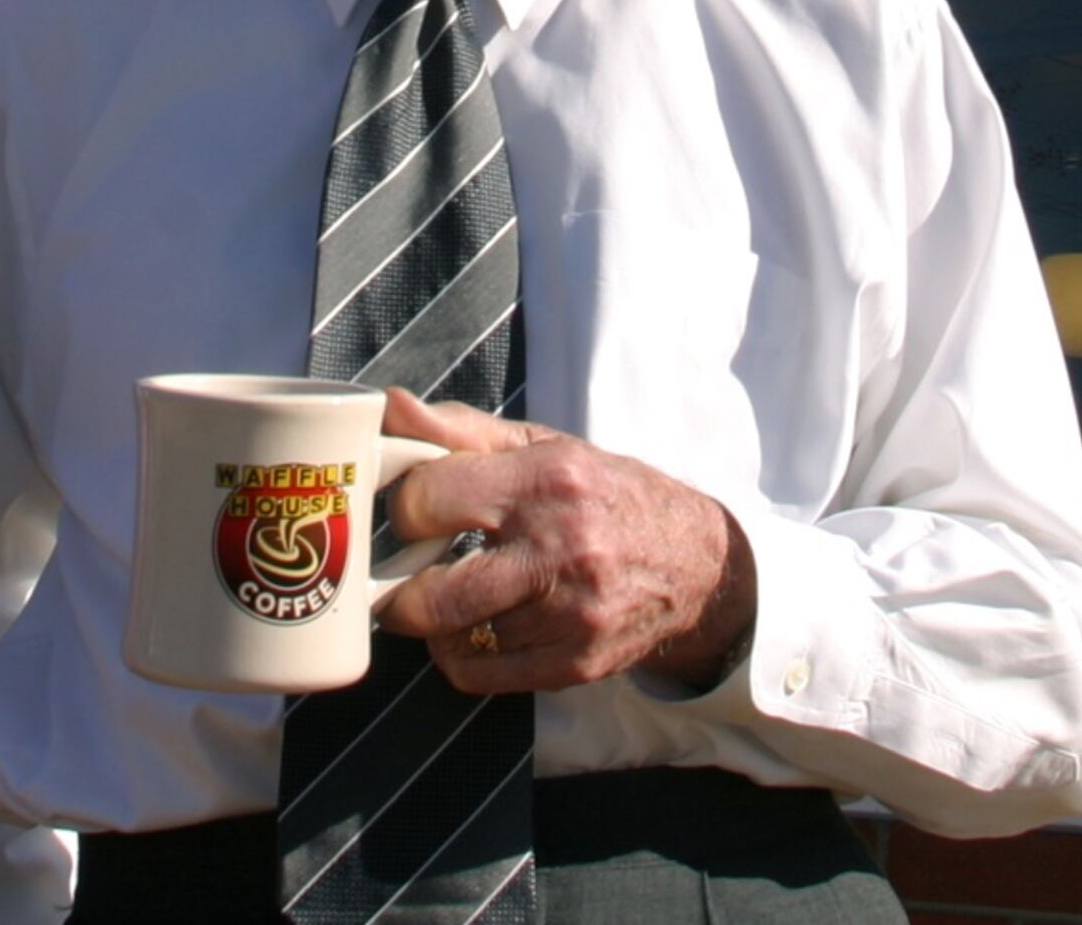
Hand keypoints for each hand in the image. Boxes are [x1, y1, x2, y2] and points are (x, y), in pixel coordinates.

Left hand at [374, 390, 756, 693]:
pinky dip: (461, 655)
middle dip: (400, 590)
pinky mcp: (575, 663)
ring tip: (454, 594)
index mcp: (547, 479)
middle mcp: (561, 547)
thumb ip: (459, 430)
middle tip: (407, 573)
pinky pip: (479, 675)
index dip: (406, 508)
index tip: (416, 513)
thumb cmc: (605, 496)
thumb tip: (387, 405)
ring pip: (452, 638)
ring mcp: (570, 614)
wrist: (694, 563)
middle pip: (431, 596)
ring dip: (437, 621)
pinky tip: (476, 628)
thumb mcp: (542, 448)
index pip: (429, 500)